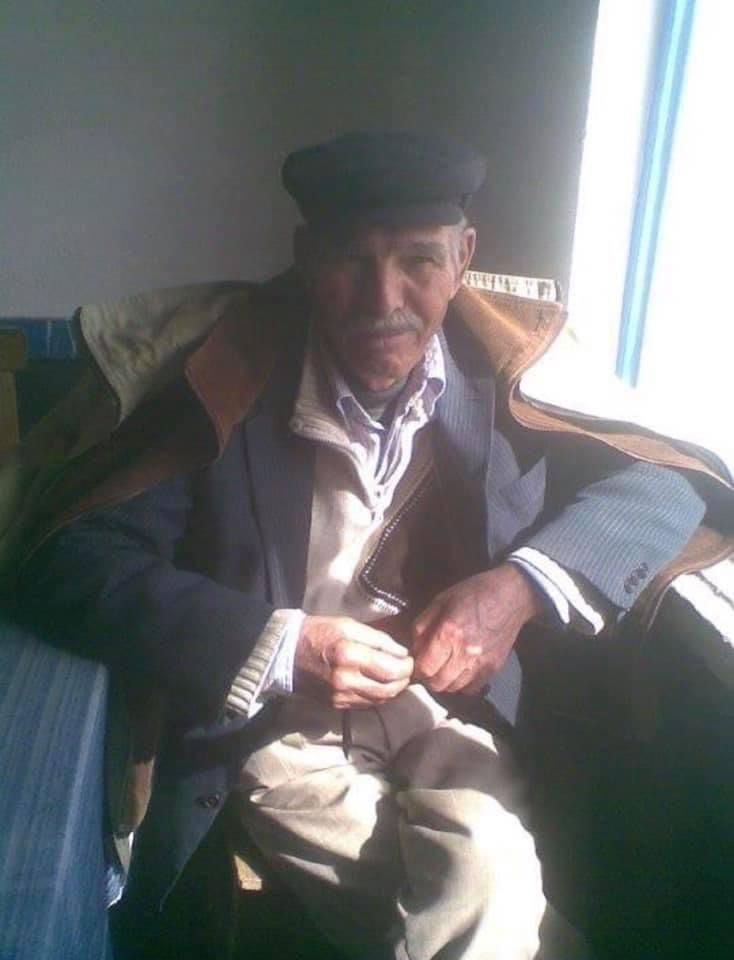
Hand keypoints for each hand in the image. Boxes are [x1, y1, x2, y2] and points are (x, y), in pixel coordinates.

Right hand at [294, 615, 413, 708]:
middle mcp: (346, 679)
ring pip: (380, 700)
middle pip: (389, 688)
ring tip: (396, 678)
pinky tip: (380, 685)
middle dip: (404, 680)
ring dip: (394, 690)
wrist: (285, 653)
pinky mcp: (336, 705)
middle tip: (407, 669)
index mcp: (349, 654)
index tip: (409, 658)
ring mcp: (340, 695)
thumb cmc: (318, 632)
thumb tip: (401, 653)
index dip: (407, 665)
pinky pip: (366, 705)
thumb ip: (377, 639)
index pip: (391, 669)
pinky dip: (378, 697)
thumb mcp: (348, 624)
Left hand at [411, 563, 544, 693]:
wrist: (510, 596)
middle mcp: (464, 653)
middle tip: (430, 665)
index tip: (417, 662)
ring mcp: (480, 664)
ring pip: (453, 688)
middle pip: (437, 683)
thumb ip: (422, 626)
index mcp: (448, 633)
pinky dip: (463, 683)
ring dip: (445, 681)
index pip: (424, 668)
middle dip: (429, 676)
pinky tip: (461, 669)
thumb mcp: (440, 601)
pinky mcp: (493, 669)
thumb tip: (413, 649)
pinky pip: (471, 689)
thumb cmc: (473, 594)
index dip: (416, 668)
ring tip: (445, 666)